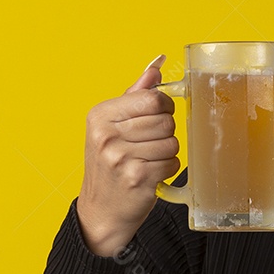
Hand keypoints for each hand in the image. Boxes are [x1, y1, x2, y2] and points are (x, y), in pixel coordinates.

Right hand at [76, 54, 179, 256]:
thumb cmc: (111, 164)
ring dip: (167, 153)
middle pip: (166, 121)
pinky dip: (167, 169)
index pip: (153, 98)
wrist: (101, 209)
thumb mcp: (113, 125)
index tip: (157, 117)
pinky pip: (172, 163)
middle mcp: (107, 134)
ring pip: (172, 142)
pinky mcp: (137, 177)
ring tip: (148, 160)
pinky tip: (151, 174)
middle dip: (166, 133)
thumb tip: (156, 64)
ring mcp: (120, 156)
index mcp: (101, 115)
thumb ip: (135, 94)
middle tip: (148, 145)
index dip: (164, 108)